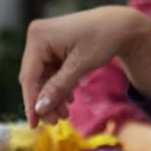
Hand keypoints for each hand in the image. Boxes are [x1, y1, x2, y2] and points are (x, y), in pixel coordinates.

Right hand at [19, 6, 150, 127]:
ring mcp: (44, 42)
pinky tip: (69, 99)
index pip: (29, 76)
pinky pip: (51, 72)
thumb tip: (40, 109)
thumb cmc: (102, 39)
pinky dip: (59, 86)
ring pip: (43, 78)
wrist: (121, 25)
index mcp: (39, 37)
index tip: (33, 125)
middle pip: (34, 78)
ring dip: (53, 96)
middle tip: (56, 122)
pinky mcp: (53, 47)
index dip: (31, 102)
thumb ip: (58, 88)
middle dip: (45, 101)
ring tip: (65, 114)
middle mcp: (37, 37)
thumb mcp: (80, 66)